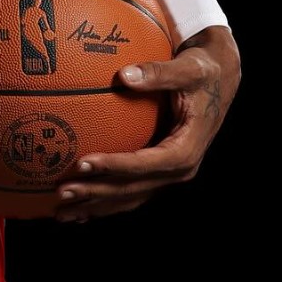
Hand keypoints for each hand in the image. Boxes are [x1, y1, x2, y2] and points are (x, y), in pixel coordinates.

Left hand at [51, 24, 240, 221]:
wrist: (220, 82)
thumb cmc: (202, 73)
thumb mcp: (188, 69)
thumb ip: (159, 73)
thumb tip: (125, 75)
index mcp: (185, 150)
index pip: (145, 164)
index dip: (114, 166)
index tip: (82, 163)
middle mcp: (179, 169)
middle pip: (133, 188)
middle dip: (97, 192)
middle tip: (61, 191)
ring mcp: (168, 174)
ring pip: (130, 196)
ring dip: (96, 205)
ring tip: (62, 211)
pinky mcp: (159, 171)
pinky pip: (131, 191)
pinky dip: (105, 201)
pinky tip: (80, 209)